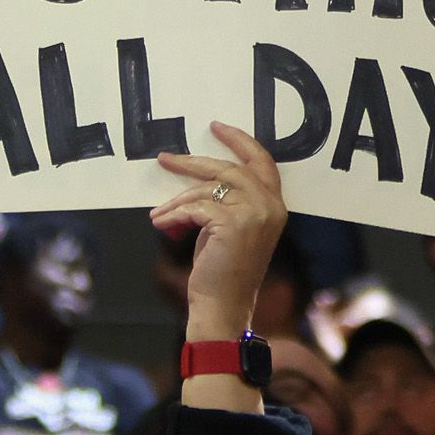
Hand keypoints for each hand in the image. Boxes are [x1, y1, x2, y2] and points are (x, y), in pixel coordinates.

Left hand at [153, 121, 287, 341]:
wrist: (223, 307)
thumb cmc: (223, 272)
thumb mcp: (229, 229)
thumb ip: (226, 202)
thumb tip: (195, 179)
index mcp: (276, 206)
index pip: (262, 162)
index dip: (240, 141)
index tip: (216, 127)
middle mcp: (270, 206)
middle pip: (229, 168)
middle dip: (193, 162)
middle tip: (166, 158)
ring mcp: (254, 214)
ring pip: (208, 188)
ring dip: (177, 199)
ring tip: (159, 212)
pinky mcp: (232, 224)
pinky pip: (195, 207)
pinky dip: (174, 214)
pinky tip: (161, 223)